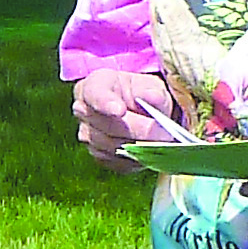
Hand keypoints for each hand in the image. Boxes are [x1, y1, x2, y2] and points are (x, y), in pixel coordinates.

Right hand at [71, 67, 188, 174]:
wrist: (140, 112)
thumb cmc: (143, 93)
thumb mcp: (152, 86)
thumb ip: (152, 91)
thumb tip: (153, 97)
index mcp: (93, 86)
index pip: (94, 94)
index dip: (105, 103)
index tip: (119, 110)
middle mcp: (83, 111)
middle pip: (106, 126)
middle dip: (137, 130)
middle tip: (163, 133)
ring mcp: (88, 136)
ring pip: (113, 146)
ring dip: (140, 147)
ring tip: (164, 143)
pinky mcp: (100, 157)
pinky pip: (118, 162)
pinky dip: (137, 159)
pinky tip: (152, 152)